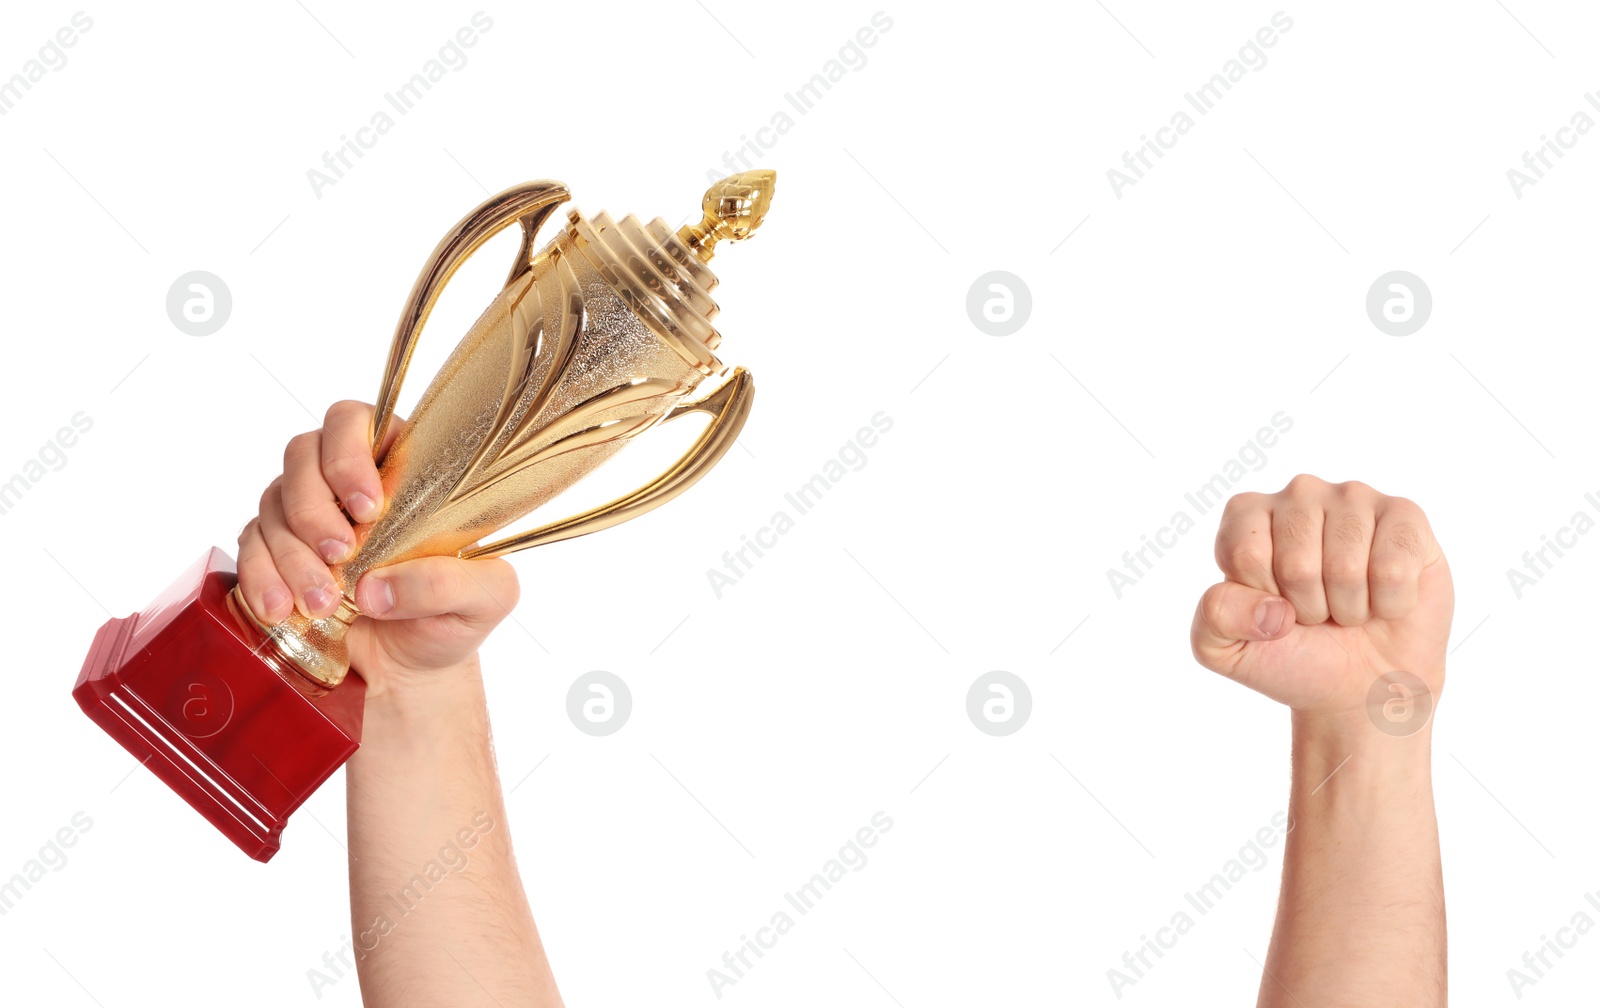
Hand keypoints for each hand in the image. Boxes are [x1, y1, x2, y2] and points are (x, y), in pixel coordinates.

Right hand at [235, 400, 519, 696]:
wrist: (410, 673)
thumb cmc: (452, 620)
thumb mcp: (484, 600)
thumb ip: (447, 584)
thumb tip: (376, 586)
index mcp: (403, 469)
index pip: (358, 423)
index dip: (349, 454)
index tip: (367, 508)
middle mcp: (347, 483)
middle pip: (303, 455)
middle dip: (315, 508)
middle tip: (340, 555)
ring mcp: (307, 515)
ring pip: (274, 503)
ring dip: (292, 555)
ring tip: (322, 605)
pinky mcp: (276, 553)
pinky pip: (251, 547)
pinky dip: (262, 577)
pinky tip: (281, 609)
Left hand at [1190, 474, 1452, 725]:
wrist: (1360, 684)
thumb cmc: (1290, 655)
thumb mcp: (1223, 648)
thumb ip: (1215, 617)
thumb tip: (1270, 607)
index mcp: (1246, 515)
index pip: (1245, 553)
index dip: (1261, 598)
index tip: (1273, 606)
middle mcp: (1298, 494)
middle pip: (1296, 561)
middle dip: (1308, 606)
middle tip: (1317, 611)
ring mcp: (1353, 498)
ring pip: (1346, 567)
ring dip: (1349, 607)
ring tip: (1349, 604)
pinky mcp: (1405, 516)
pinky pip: (1393, 567)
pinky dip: (1390, 603)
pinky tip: (1385, 599)